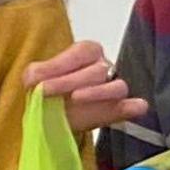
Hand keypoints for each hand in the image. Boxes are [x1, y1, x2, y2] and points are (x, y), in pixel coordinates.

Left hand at [25, 41, 148, 133]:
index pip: (81, 53)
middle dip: (69, 80)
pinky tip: (135, 107)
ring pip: (117, 87)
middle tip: (46, 92)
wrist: (52, 118)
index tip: (36, 80)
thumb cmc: (48, 92)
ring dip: (97, 93)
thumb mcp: (35, 79)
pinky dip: (134, 106)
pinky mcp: (118, 110)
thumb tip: (35, 78)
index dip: (60, 65)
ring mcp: (114, 88)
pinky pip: (131, 106)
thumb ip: (36, 74)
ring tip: (77, 98)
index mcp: (88, 52)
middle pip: (96, 71)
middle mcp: (104, 67)